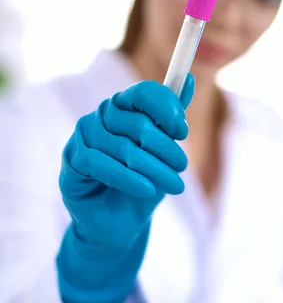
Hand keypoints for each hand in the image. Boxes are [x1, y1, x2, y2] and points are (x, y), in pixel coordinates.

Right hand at [56, 76, 193, 302]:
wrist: (119, 222)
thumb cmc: (142, 182)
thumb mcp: (163, 153)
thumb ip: (172, 119)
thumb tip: (190, 79)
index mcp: (123, 107)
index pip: (143, 93)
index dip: (166, 109)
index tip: (182, 131)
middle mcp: (100, 117)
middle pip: (138, 124)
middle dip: (166, 148)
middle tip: (183, 167)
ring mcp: (83, 137)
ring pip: (123, 147)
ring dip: (153, 168)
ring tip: (174, 185)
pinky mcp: (72, 161)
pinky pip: (101, 165)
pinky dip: (128, 178)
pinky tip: (147, 190)